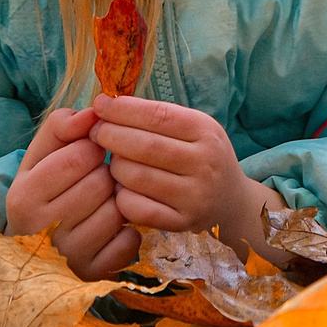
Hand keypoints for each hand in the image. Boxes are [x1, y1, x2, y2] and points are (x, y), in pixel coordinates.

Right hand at [6, 106, 134, 279]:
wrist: (41, 243)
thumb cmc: (47, 187)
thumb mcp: (44, 152)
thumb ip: (63, 124)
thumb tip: (92, 113)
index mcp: (22, 196)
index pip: (78, 157)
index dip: (92, 149)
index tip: (89, 154)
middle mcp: (41, 230)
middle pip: (100, 184)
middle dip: (106, 175)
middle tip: (97, 180)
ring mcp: (66, 257)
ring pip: (117, 212)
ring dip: (119, 202)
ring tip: (103, 203)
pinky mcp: (92, 273)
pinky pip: (128, 241)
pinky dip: (128, 231)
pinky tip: (113, 228)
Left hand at [91, 96, 287, 263]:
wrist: (230, 201)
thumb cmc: (202, 157)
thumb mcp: (195, 129)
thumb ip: (159, 118)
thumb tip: (109, 105)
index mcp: (207, 131)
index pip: (159, 115)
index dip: (124, 109)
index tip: (100, 104)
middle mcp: (205, 162)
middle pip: (145, 146)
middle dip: (111, 135)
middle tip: (96, 132)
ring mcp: (195, 195)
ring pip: (136, 177)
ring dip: (115, 166)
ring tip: (113, 160)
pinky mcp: (182, 222)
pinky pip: (136, 208)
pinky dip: (120, 196)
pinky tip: (121, 187)